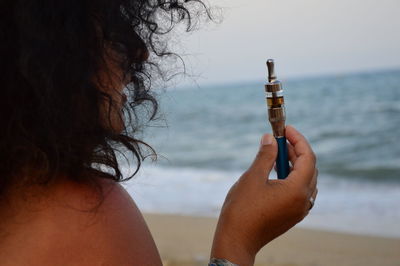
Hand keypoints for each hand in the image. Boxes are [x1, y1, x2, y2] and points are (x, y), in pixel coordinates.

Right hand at [210, 125, 317, 265]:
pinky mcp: (293, 215)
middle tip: (280, 138)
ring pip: (306, 179)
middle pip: (309, 168)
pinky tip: (277, 172)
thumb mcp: (252, 177)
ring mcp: (299, 210)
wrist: (237, 240)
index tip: (286, 129)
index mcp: (297, 190)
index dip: (298, 140)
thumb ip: (265, 155)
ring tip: (277, 153)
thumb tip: (270, 138)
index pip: (308, 157)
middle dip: (296, 150)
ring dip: (295, 163)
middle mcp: (303, 200)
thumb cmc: (242, 210)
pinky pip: (300, 191)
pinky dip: (293, 177)